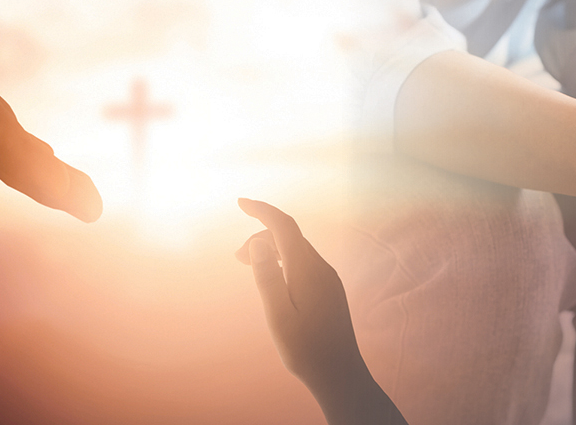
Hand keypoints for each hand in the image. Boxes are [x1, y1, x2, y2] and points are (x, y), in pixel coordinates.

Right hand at [236, 199, 407, 424]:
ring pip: (297, 248)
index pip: (283, 225)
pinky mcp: (330, 289)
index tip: (240, 202)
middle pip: (289, 235)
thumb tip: (259, 240)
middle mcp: (321, 267)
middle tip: (236, 258)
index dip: (262, 210)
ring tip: (248, 266)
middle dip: (260, 235)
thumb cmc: (305, 349)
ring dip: (272, 249)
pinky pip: (304, 261)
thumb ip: (267, 276)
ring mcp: (328, 277)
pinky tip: (275, 277)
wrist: (339, 372)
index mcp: (306, 269)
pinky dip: (284, 259)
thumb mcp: (277, 315)